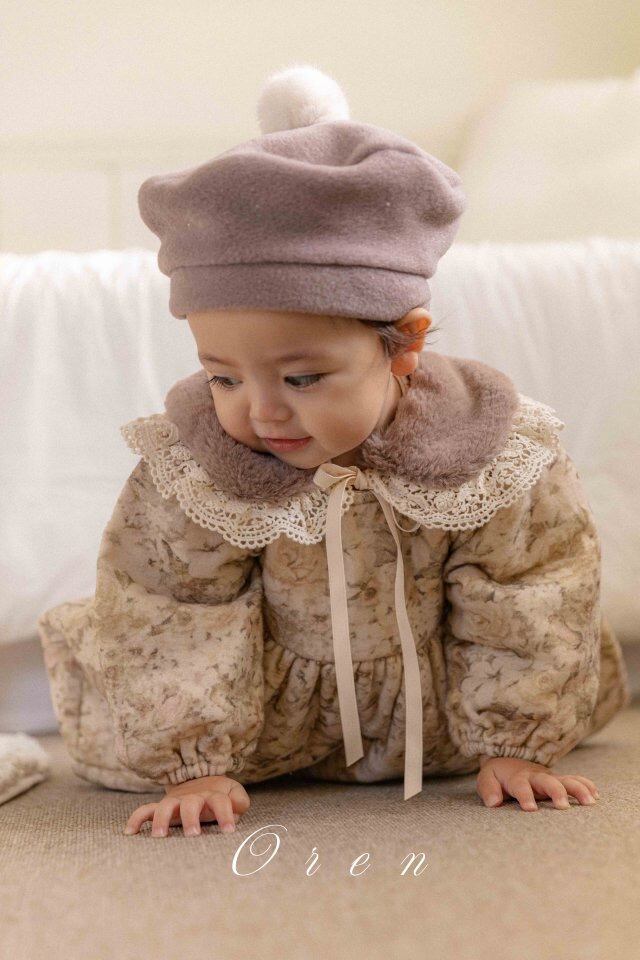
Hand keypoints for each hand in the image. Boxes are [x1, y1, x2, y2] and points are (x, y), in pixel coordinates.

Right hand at [123, 774, 249, 836]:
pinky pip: (145, 810)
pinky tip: (130, 833)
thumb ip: (240, 802)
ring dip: (162, 820)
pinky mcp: (162, 807)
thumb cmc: (220, 793)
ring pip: (165, 807)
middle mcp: (192, 797)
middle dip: (191, 818)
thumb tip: (236, 811)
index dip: (226, 815)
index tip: (229, 831)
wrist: (200, 778)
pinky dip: (137, 819)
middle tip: (193, 835)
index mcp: (212, 794)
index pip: (220, 802)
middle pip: (190, 803)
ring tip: (160, 837)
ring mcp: (175, 802)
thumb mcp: (234, 792)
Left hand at [476, 757, 599, 811]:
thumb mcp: (486, 779)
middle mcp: (536, 776)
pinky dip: (586, 785)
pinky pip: (574, 780)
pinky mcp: (558, 780)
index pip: (521, 786)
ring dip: (578, 789)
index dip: (525, 796)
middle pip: (547, 781)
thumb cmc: (498, 775)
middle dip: (556, 792)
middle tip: (563, 806)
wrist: (508, 758)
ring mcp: (549, 777)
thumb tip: (493, 803)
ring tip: (590, 802)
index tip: (530, 809)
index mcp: (517, 777)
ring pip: (565, 780)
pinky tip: (596, 796)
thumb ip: (488, 789)